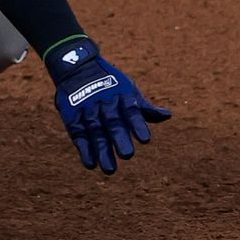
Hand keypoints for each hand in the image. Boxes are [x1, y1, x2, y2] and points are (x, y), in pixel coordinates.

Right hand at [44, 36, 170, 174]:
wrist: (77, 69)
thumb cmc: (110, 83)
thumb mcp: (128, 89)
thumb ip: (144, 107)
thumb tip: (167, 116)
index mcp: (122, 97)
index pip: (132, 112)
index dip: (138, 125)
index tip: (145, 140)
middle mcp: (105, 104)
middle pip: (113, 123)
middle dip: (119, 138)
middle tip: (128, 155)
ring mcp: (87, 110)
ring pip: (96, 132)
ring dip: (102, 151)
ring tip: (109, 170)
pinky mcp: (72, 117)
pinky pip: (79, 134)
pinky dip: (84, 149)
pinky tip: (90, 163)